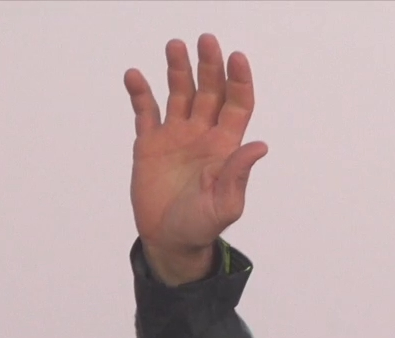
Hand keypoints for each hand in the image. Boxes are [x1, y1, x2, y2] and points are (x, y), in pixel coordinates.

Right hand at [124, 35, 267, 284]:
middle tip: (207, 40)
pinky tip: (135, 76)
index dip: (238, 80)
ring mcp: (176, 136)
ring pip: (179, 93)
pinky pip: (145, 111)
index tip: (236, 57)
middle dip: (209, 65)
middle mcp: (202, 134)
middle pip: (209, 91)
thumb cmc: (202, 226)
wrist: (170, 240)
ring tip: (175, 46)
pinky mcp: (150, 144)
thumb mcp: (225, 205)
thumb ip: (238, 174)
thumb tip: (260, 145)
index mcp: (225, 146)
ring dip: (178, 70)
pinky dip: (140, 93)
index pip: (236, 104)